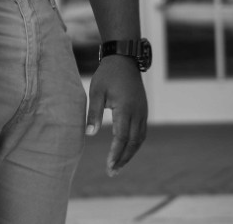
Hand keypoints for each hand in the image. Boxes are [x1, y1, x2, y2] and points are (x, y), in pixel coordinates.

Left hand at [86, 56, 147, 175]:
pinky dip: (134, 144)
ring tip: (118, 165)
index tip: (108, 166)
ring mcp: (143, 113)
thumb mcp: (96, 92)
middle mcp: (138, 114)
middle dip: (123, 159)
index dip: (115, 154)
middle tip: (112, 172)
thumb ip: (93, 113)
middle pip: (133, 143)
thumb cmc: (107, 75)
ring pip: (139, 140)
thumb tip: (89, 134)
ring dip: (130, 154)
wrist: (124, 60)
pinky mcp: (143, 111)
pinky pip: (141, 133)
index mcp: (126, 110)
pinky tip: (126, 150)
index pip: (121, 138)